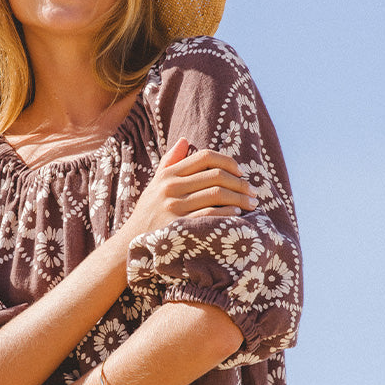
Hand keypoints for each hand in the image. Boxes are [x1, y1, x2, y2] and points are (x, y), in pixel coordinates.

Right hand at [122, 139, 256, 239]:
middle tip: (254, 192)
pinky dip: (227, 213)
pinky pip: (210, 214)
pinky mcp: (179, 226)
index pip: (205, 157)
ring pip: (217, 194)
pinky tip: (237, 215)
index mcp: (168, 174)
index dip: (228, 162)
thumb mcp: (154, 185)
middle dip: (241, 183)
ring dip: (240, 199)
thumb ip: (169, 162)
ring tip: (251, 205)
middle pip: (216, 176)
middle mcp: (170, 188)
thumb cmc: (148, 213)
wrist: (130, 244)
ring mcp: (174, 207)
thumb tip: (184, 140)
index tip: (240, 172)